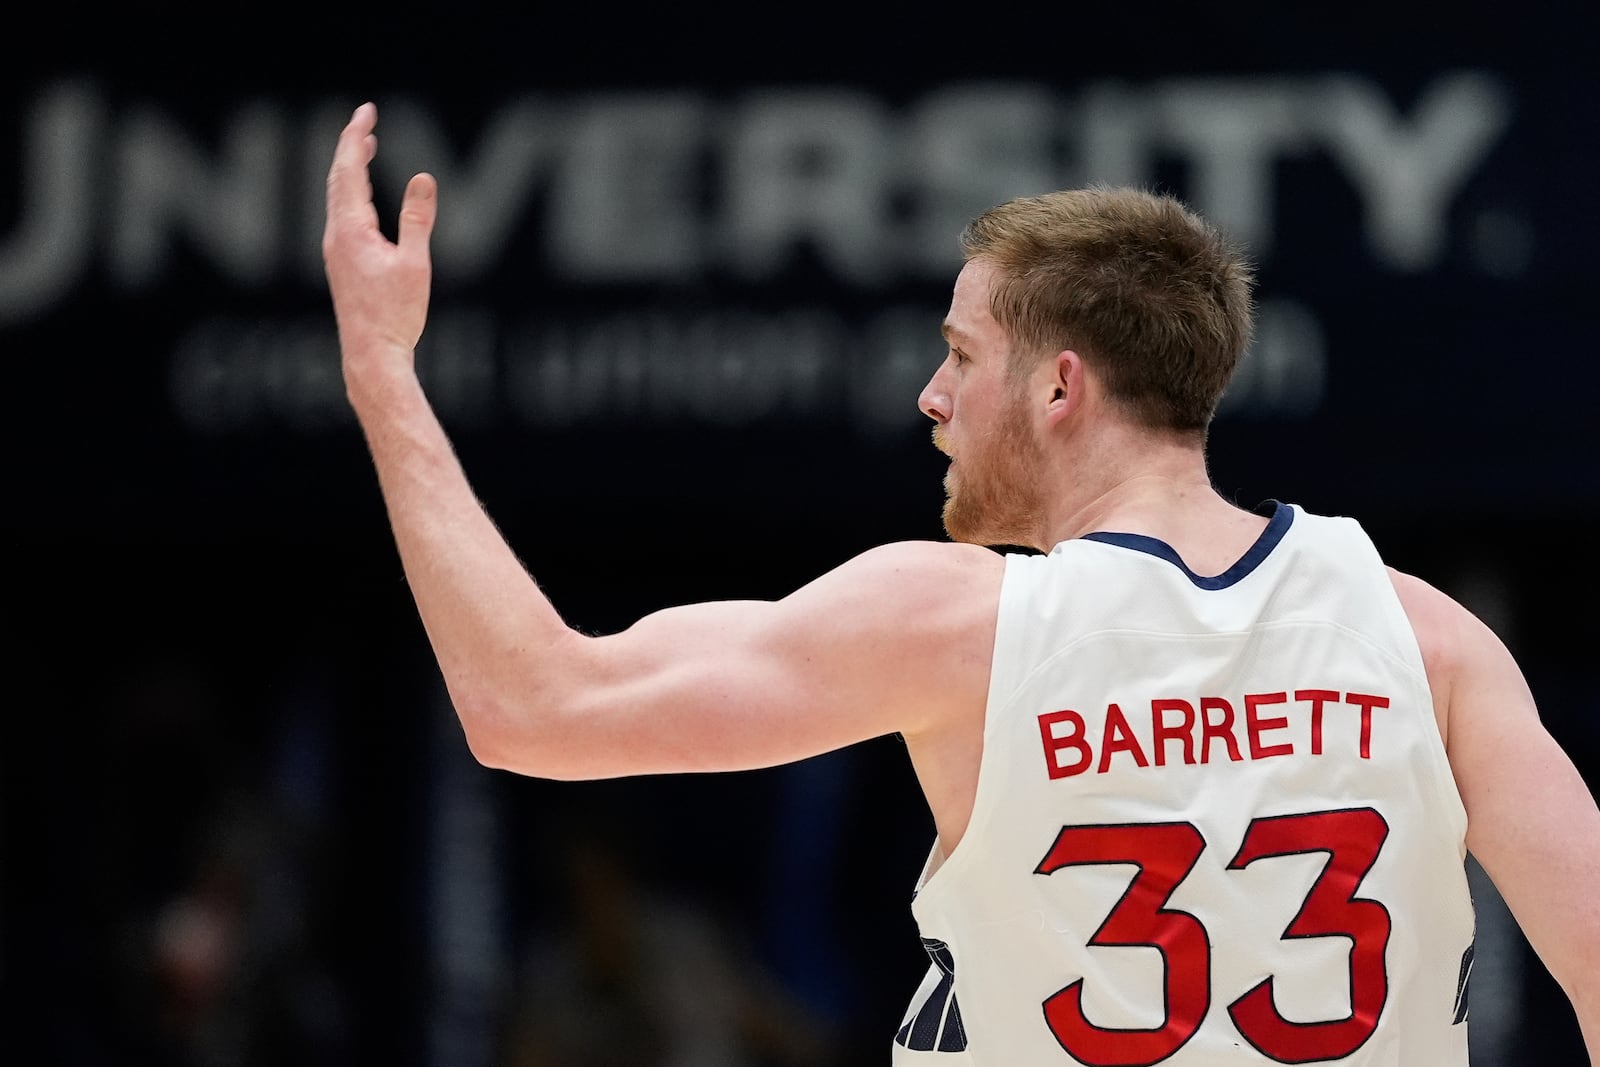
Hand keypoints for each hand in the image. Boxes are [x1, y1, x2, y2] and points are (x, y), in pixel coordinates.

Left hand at [322, 102, 436, 391]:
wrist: (371, 356)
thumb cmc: (395, 316)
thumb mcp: (415, 266)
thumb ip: (418, 220)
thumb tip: (424, 178)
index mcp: (351, 231)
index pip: (349, 170)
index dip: (356, 137)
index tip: (366, 111)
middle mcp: (336, 237)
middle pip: (337, 178)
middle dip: (351, 146)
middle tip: (366, 121)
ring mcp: (335, 251)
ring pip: (336, 197)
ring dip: (350, 169)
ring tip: (365, 149)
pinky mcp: (341, 265)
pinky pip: (341, 214)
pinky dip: (351, 192)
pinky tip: (362, 197)